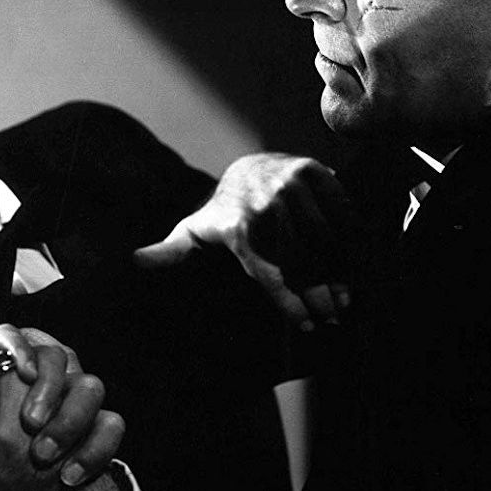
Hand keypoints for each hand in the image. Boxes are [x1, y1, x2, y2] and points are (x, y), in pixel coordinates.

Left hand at [134, 152, 354, 330]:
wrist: (249, 165)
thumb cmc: (223, 212)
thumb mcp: (195, 232)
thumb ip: (170, 252)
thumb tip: (133, 263)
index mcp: (237, 227)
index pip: (269, 273)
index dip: (290, 303)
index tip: (307, 325)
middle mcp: (264, 204)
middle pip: (301, 261)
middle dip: (320, 294)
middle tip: (333, 316)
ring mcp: (290, 184)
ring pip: (324, 239)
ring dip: (340, 273)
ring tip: (345, 300)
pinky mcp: (313, 170)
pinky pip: (341, 211)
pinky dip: (353, 239)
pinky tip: (357, 265)